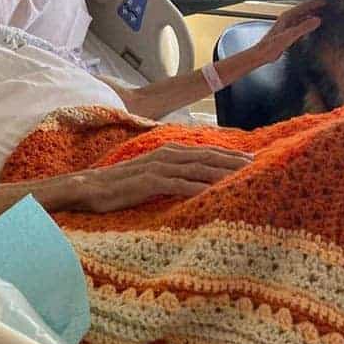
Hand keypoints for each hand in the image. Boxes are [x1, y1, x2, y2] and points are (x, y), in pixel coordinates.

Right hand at [75, 143, 252, 211]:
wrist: (86, 187)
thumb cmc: (117, 185)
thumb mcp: (148, 176)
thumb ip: (169, 175)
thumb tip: (189, 182)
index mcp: (167, 152)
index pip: (204, 152)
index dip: (228, 154)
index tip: (250, 158)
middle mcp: (166, 155)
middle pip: (207, 157)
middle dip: (233, 161)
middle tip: (257, 164)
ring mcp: (158, 167)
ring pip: (198, 168)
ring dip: (222, 171)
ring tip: (244, 175)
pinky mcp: (149, 182)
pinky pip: (180, 184)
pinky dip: (199, 187)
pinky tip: (215, 191)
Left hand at [254, 0, 323, 62]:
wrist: (262, 54)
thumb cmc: (272, 45)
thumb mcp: (289, 36)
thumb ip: (303, 27)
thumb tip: (318, 19)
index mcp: (287, 16)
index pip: (304, 6)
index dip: (315, 3)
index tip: (326, 2)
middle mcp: (287, 19)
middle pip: (304, 10)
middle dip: (315, 8)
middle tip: (328, 8)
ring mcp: (288, 25)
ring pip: (303, 18)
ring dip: (313, 16)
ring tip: (324, 16)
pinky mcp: (288, 33)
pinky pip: (301, 25)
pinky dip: (309, 24)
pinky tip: (314, 28)